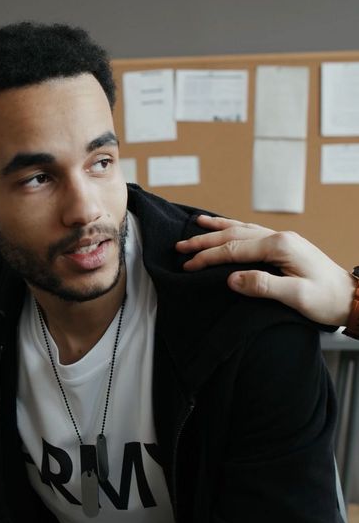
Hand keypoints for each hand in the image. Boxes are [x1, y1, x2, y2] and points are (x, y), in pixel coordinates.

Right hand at [176, 215, 355, 325]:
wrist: (350, 297)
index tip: (188, 266)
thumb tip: (231, 279)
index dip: (208, 258)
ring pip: (240, 228)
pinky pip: (251, 231)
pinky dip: (233, 226)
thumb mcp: (297, 296)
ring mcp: (280, 238)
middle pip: (233, 235)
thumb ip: (264, 285)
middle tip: (180, 247)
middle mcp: (278, 237)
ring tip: (195, 224)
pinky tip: (224, 225)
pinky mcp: (282, 244)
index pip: (234, 249)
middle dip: (204, 240)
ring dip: (216, 228)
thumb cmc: (326, 299)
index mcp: (280, 246)